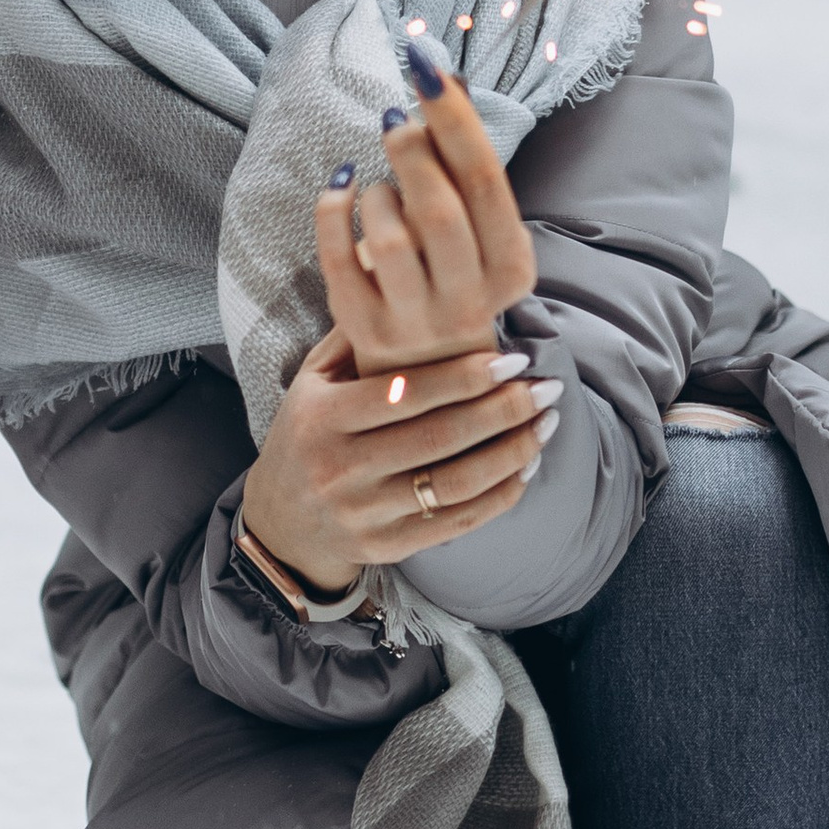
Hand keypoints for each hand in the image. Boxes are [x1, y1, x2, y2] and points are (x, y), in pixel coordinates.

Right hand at [240, 326, 558, 595]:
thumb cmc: (307, 435)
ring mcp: (364, 513)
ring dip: (512, 453)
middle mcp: (340, 468)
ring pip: (455, 483)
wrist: (282, 522)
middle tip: (546, 388)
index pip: (404, 394)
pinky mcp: (388, 546)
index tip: (513, 360)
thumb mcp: (312, 381)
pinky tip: (526, 468)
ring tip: (545, 425)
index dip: (464, 376)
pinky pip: (457, 522)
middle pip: (439, 437)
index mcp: (322, 417)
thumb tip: (402, 281)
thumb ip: (355, 338)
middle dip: (503, 411)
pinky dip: (501, 496)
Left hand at [315, 39, 538, 373]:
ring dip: (378, 192)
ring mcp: (415, 322)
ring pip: (388, 236)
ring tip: (381, 188)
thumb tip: (443, 79)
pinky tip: (341, 185)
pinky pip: (336, 256)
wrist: (429, 371)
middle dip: (411, 150)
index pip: (486, 181)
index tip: (424, 66)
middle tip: (393, 119)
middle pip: (438, 210)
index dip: (454, 118)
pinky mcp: (364, 330)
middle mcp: (471, 302)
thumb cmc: (454, 274)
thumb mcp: (475, 227)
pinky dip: (333, 208)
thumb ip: (461, 162)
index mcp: (511, 268)